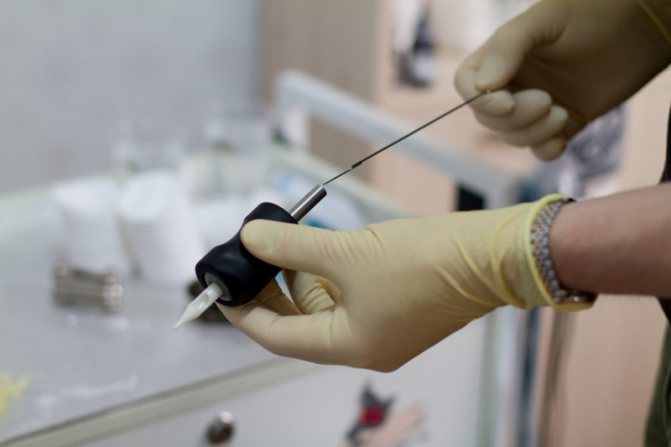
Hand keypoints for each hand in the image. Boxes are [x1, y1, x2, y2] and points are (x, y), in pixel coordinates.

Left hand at [217, 197, 563, 371]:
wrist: (492, 254)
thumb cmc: (429, 262)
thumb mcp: (348, 252)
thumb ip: (292, 247)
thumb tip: (252, 238)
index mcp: (349, 346)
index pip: (277, 337)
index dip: (244, 312)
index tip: (222, 288)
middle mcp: (364, 346)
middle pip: (300, 323)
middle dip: (271, 291)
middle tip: (250, 259)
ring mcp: (382, 330)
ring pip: (324, 308)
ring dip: (301, 278)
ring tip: (284, 245)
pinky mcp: (396, 310)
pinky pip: (347, 298)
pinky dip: (328, 276)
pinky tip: (318, 250)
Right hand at [454, 0, 670, 159]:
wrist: (645, 26)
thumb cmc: (595, 11)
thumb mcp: (546, 18)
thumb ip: (508, 47)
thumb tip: (480, 86)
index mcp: (501, 56)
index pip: (468, 86)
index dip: (479, 102)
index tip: (507, 104)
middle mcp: (514, 82)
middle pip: (488, 118)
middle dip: (515, 119)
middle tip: (548, 101)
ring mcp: (537, 104)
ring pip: (513, 137)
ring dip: (534, 134)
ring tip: (562, 114)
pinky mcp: (563, 122)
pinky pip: (539, 150)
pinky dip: (546, 150)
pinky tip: (563, 139)